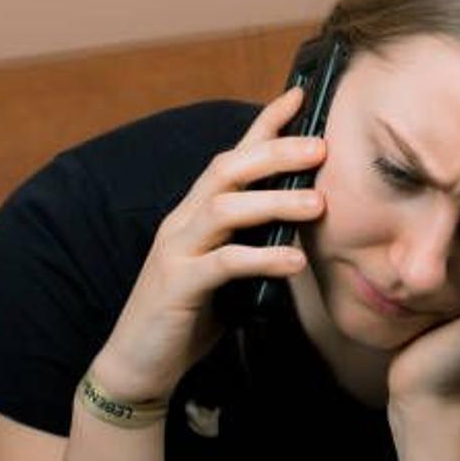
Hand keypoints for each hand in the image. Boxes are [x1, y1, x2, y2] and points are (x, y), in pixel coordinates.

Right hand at [93, 87, 326, 403]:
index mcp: (195, 214)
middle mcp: (182, 222)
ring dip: (275, 201)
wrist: (137, 365)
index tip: (300, 95)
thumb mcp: (224, 274)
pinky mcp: (177, 285)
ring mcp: (176, 251)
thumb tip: (298, 231)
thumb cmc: (187, 317)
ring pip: (225, 208)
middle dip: (275, 152)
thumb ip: (251, 246)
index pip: (231, 157)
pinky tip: (295, 263)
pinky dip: (262, 258)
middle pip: (228, 170)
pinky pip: (224, 263)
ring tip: (319, 204)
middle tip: (322, 148)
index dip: (263, 124)